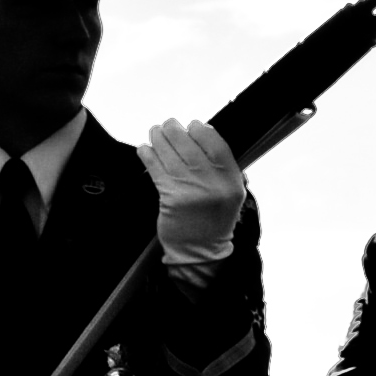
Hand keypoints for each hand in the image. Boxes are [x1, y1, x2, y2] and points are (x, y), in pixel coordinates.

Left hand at [140, 115, 246, 272]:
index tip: (192, 125)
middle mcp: (213, 183)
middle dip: (175, 130)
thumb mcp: (230, 194)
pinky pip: (155, 167)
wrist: (200, 250)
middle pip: (190, 145)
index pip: (216, 144)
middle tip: (168, 124)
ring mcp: (190, 190)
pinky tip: (144, 149)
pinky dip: (147, 154)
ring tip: (155, 132)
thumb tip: (203, 134)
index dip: (201, 130)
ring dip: (159, 137)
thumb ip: (222, 167)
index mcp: (231, 180)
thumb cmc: (214, 219)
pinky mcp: (170, 197)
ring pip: (170, 153)